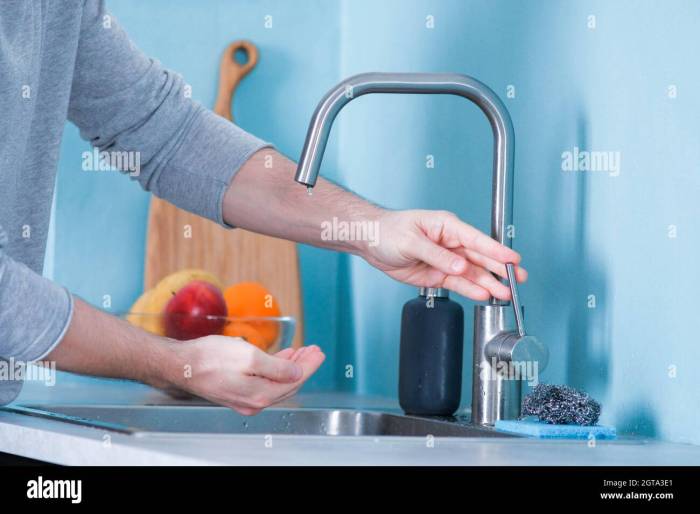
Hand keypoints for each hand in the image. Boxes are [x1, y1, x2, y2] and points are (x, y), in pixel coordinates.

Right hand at [164, 336, 324, 414]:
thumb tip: (297, 372)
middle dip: (303, 366)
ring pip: (277, 383)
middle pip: (288, 384)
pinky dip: (276, 369)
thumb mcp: (249, 356)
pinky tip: (280, 359)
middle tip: (314, 350)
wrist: (181, 365)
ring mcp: (244, 398)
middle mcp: (254, 401)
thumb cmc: (210, 358)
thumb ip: (277, 367)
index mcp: (260, 394)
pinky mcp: (236, 391)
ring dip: (291, 366)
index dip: (309, 365)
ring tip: (301, 352)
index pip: (295, 380)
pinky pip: (264, 381)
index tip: (319, 352)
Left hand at [364, 210, 526, 300]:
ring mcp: (446, 260)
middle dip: (500, 269)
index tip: (512, 259)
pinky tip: (483, 295)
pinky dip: (471, 290)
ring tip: (504, 294)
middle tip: (518, 279)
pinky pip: (458, 283)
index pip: (476, 239)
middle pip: (480, 257)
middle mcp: (450, 243)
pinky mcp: (438, 274)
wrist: (371, 243)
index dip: (496, 250)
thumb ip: (437, 255)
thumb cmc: (388, 231)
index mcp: (446, 226)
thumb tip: (460, 265)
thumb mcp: (411, 241)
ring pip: (472, 273)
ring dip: (488, 283)